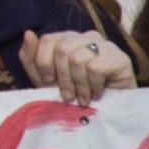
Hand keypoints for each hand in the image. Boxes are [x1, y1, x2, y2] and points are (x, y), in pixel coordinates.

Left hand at [20, 28, 134, 102]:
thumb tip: (28, 33)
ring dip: (79, 85)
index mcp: (69, 39)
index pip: (48, 39)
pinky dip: (93, 86)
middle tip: (68, 96)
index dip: (44, 62)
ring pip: (78, 59)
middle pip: (63, 49)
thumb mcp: (45, 80)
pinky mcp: (121, 59)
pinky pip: (96, 68)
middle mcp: (88, 37)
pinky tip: (97, 94)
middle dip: (62, 77)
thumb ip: (31, 58)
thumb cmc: (76, 95)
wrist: (107, 114)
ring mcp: (106, 46)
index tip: (49, 81)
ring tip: (83, 98)